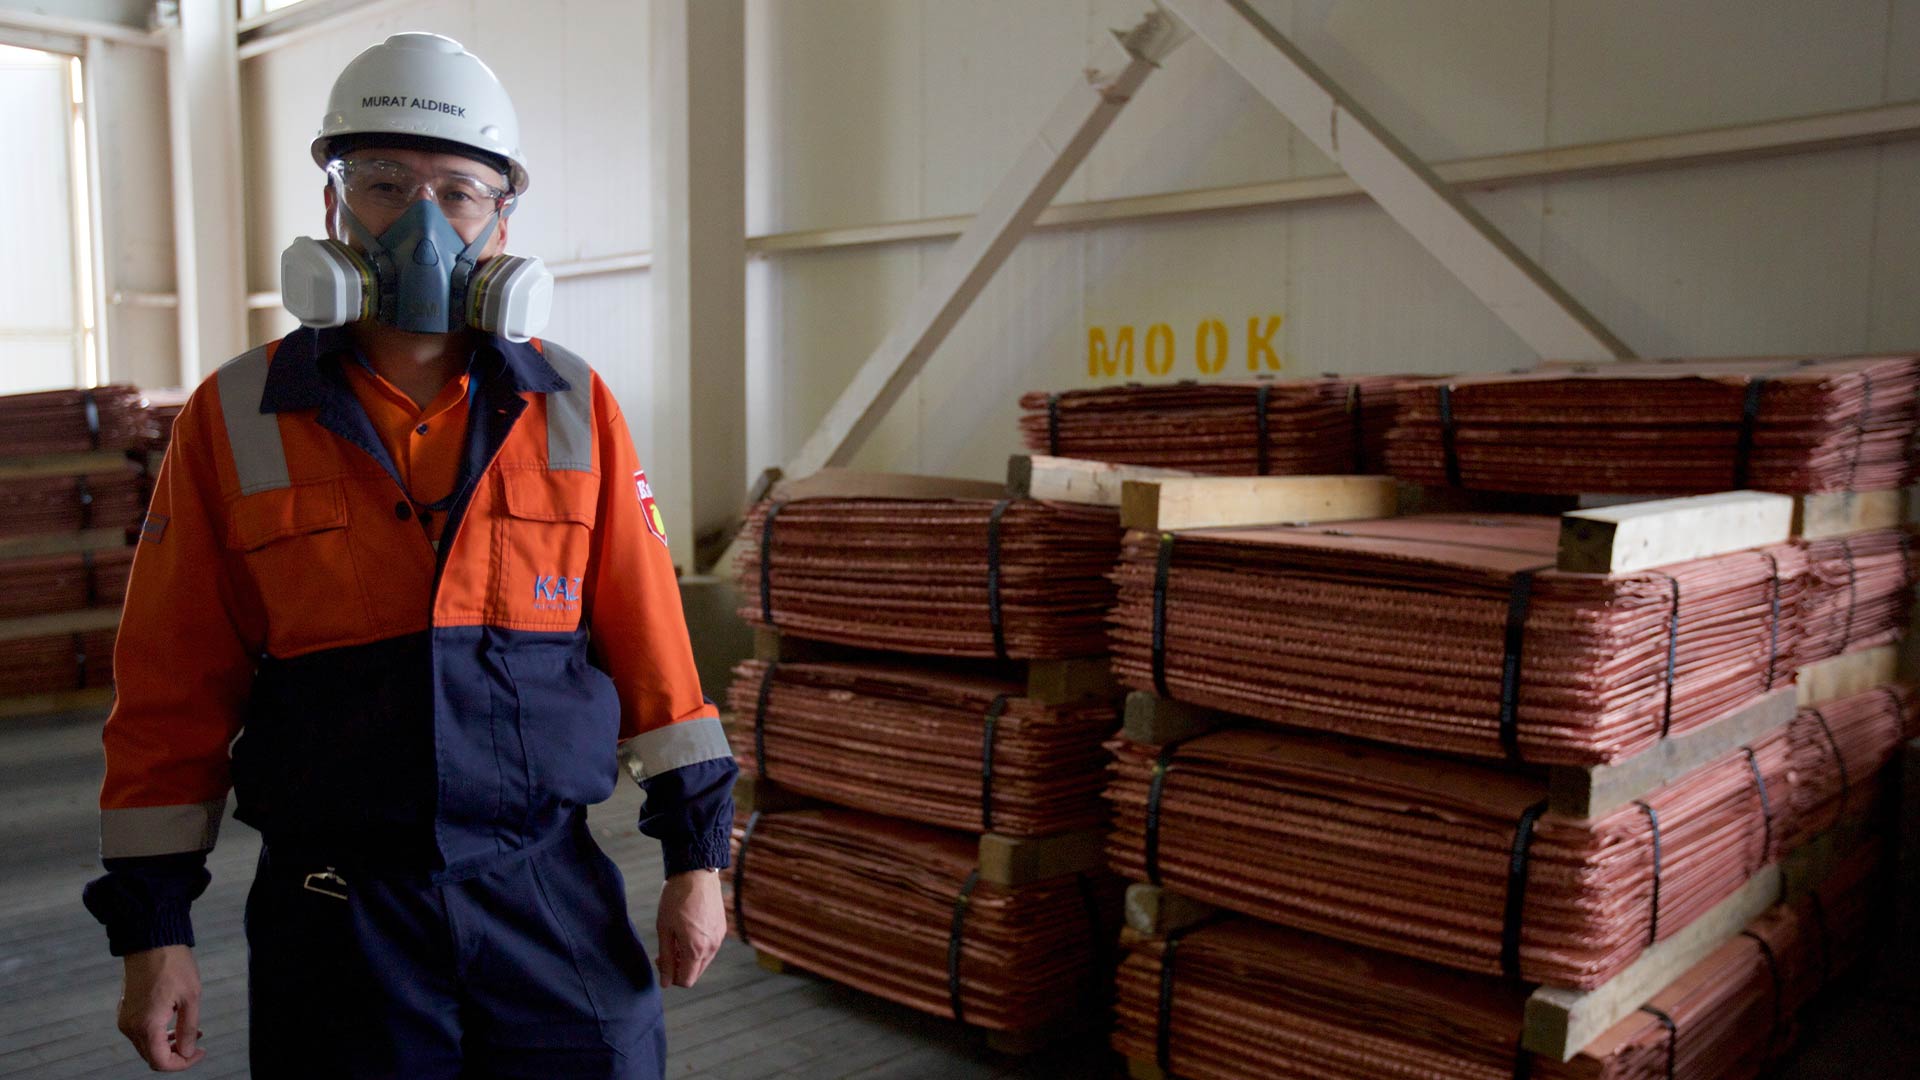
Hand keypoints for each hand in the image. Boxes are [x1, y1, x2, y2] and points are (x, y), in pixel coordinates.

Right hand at [118, 944, 204, 1070]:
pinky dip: (159, 1034)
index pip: (161, 1062)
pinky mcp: (126, 1011)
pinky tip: (176, 1022)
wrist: (150, 941)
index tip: (200, 1051)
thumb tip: (186, 1053)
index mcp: (147, 1026)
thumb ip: (188, 1029)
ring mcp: (125, 1020)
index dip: (183, 1063)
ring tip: (192, 1032)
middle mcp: (131, 1027)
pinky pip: (142, 1033)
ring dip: (169, 1044)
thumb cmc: (174, 965)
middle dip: (176, 1054)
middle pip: (152, 1057)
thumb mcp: (191, 997)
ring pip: (147, 1046)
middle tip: (198, 1041)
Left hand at [654, 869, 723, 987]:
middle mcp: (712, 947)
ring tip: (676, 938)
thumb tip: (665, 982)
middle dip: (679, 968)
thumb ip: (666, 958)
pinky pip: (709, 948)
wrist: (696, 872)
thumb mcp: (664, 929)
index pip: (686, 980)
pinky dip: (698, 947)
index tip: (661, 960)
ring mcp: (719, 937)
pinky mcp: (722, 928)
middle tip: (665, 950)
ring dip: (688, 957)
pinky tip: (687, 930)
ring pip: (703, 961)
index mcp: (696, 949)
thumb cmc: (675, 898)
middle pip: (695, 973)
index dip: (670, 977)